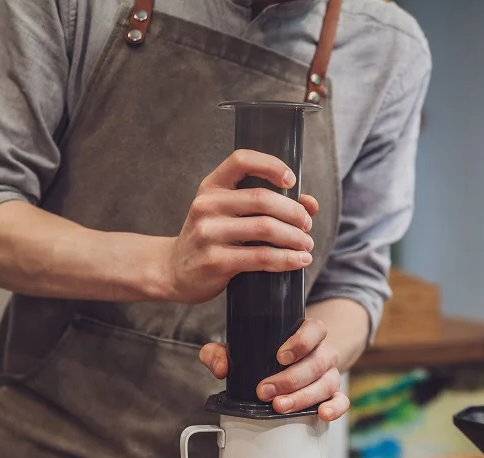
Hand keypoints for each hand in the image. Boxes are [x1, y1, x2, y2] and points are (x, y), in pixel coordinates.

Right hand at [161, 150, 318, 304]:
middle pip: (262, 199)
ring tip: (306, 245)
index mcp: (211, 186)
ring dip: (295, 237)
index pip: (241, 160)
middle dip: (294, 213)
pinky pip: (260, 257)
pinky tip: (298, 261)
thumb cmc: (210, 239)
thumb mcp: (227, 214)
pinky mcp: (215, 260)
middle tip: (306, 225)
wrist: (173, 271)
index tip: (291, 181)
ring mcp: (208, 233)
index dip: (271, 165)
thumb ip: (265, 205)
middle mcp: (207, 205)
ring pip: (265, 228)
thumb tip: (310, 204)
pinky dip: (286, 259)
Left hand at [199, 318, 349, 421]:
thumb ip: (221, 352)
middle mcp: (322, 352)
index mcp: (307, 333)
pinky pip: (341, 400)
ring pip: (326, 383)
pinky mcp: (333, 394)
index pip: (314, 330)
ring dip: (302, 397)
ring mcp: (330, 373)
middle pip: (316, 363)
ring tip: (279, 406)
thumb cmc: (267, 354)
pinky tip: (321, 414)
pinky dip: (334, 408)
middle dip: (290, 379)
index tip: (280, 356)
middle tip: (265, 390)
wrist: (292, 363)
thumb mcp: (243, 347)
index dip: (300, 342)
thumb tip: (220, 367)